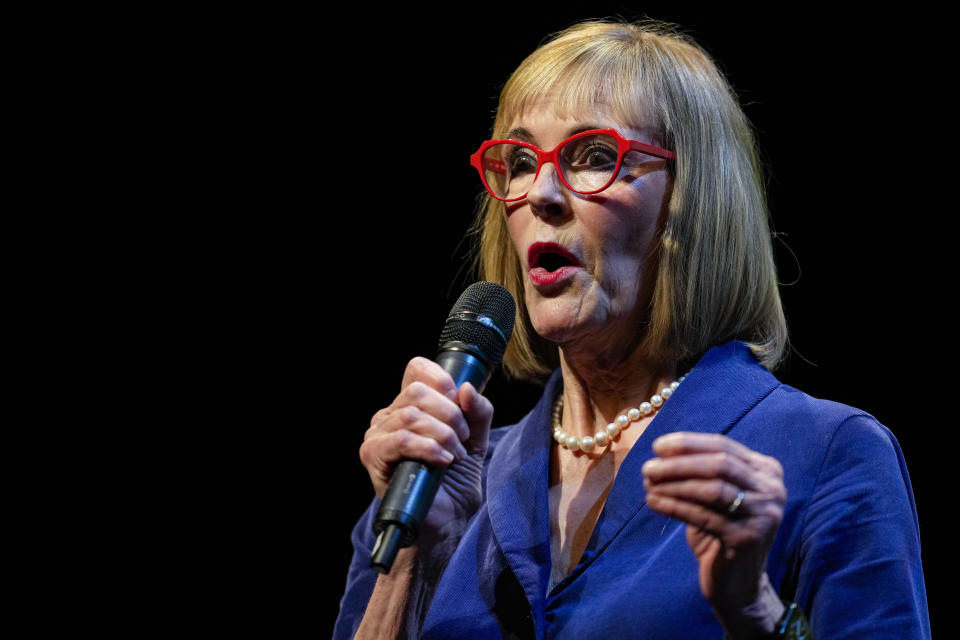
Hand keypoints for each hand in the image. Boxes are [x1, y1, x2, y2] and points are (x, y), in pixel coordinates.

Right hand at [360, 357, 493, 540]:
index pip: (417, 369)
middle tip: (462, 440)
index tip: (460, 403)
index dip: (441, 380)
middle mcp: (388, 416)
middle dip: (450, 415)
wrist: (443, 524)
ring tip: (454, 456)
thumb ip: (478, 413)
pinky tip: (442, 462)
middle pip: (418, 392)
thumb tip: (468, 388)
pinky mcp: (373, 458)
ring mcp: (377, 436)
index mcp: (409, 406)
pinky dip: (428, 448)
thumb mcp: (475, 442)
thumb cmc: (453, 484)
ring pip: (411, 415)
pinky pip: (400, 440)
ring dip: (443, 435)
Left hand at [642, 432, 786, 631]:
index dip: (688, 443)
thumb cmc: (721, 531)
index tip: (657, 445)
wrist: (738, 583)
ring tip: (647, 483)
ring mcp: (763, 515)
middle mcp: (772, 490)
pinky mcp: (747, 538)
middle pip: (719, 464)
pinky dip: (674, 506)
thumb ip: (699, 472)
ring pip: (712, 489)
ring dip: (674, 483)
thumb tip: (659, 457)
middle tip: (648, 467)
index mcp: (766, 471)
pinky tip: (653, 502)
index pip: (723, 445)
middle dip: (679, 463)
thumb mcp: (715, 495)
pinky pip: (703, 515)